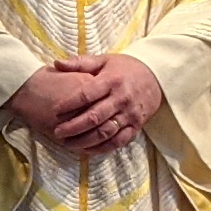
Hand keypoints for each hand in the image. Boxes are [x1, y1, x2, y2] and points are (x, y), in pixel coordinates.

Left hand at [10, 52, 161, 158]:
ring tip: (68, 143)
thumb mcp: (104, 60)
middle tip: (57, 132)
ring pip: (105, 132)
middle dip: (73, 127)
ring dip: (84, 141)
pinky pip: (118, 141)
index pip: (87, 94)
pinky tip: (87, 149)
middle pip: (94, 117)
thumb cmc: (125, 68)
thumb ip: (80, 63)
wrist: (156, 77)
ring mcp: (130, 114)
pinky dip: (102, 148)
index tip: (55, 111)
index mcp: (111, 81)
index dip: (69, 104)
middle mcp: (121, 98)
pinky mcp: (136, 126)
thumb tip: (55, 63)